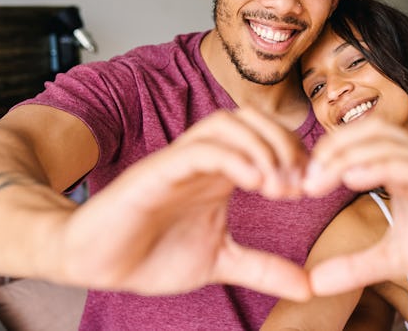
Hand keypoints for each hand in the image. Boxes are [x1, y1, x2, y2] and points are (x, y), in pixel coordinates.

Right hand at [54, 107, 311, 299]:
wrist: (96, 262)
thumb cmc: (152, 255)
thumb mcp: (221, 263)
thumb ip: (264, 269)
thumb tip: (310, 287)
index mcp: (222, 173)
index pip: (268, 138)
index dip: (297, 155)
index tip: (312, 190)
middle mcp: (205, 159)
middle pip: (254, 120)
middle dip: (286, 144)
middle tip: (300, 185)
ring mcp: (180, 161)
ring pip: (228, 124)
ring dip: (262, 146)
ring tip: (278, 185)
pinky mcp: (157, 171)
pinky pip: (199, 149)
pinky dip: (232, 157)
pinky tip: (254, 182)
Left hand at [303, 118, 407, 295]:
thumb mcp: (391, 259)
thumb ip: (353, 266)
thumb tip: (313, 282)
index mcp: (401, 169)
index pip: (357, 141)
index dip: (327, 154)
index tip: (302, 184)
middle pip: (365, 130)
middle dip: (329, 149)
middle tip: (304, 181)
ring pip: (382, 141)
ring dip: (345, 155)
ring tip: (317, 181)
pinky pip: (407, 163)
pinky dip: (376, 165)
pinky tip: (350, 179)